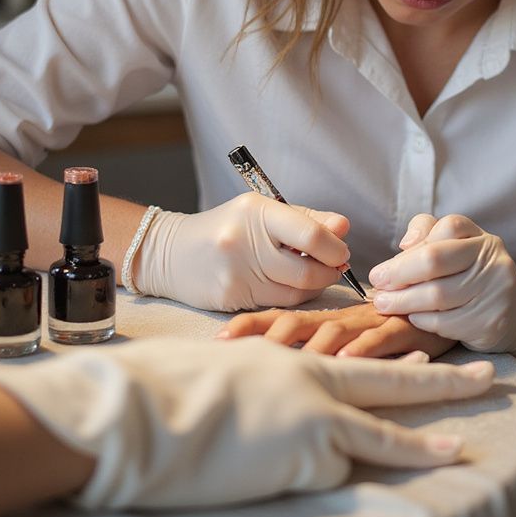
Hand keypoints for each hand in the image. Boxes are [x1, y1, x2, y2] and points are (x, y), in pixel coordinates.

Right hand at [0, 337, 493, 509]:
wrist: (144, 414)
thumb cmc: (170, 393)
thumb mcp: (228, 378)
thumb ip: (264, 385)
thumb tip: (278, 407)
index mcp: (292, 358)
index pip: (357, 353)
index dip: (396, 351)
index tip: (429, 347)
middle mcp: (312, 380)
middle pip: (391, 379)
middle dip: (442, 379)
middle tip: (486, 374)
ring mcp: (314, 417)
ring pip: (382, 432)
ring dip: (423, 444)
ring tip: (460, 446)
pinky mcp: (308, 455)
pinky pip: (337, 471)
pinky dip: (346, 475)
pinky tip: (339, 471)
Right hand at [134, 193, 350, 311]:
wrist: (171, 253)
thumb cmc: (228, 228)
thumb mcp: (263, 212)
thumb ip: (307, 219)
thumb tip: (344, 227)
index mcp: (257, 212)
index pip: (311, 234)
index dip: (335, 248)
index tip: (341, 252)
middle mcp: (245, 242)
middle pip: (307, 270)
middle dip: (330, 272)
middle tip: (334, 267)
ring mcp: (237, 274)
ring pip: (296, 292)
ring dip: (314, 286)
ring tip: (312, 274)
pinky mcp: (231, 299)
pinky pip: (277, 304)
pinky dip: (291, 297)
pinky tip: (287, 285)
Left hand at [220, 302, 457, 359]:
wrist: (447, 303)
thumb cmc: (389, 330)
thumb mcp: (350, 339)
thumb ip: (319, 348)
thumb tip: (273, 368)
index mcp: (327, 319)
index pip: (281, 318)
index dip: (250, 326)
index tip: (217, 340)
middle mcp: (344, 319)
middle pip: (298, 324)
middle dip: (264, 338)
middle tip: (234, 354)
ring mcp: (373, 324)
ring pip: (333, 332)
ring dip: (305, 348)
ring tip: (279, 363)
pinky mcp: (404, 331)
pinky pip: (380, 340)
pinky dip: (361, 351)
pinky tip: (343, 362)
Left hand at [368, 214, 515, 368]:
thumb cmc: (474, 278)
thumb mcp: (458, 249)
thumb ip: (428, 234)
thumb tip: (405, 244)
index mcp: (482, 239)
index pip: (444, 229)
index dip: (407, 251)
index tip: (380, 271)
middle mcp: (493, 260)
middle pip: (435, 260)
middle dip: (398, 274)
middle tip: (376, 287)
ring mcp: (495, 291)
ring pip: (438, 295)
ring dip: (403, 301)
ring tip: (384, 304)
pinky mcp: (492, 322)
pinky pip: (446, 322)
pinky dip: (422, 321)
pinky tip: (411, 319)